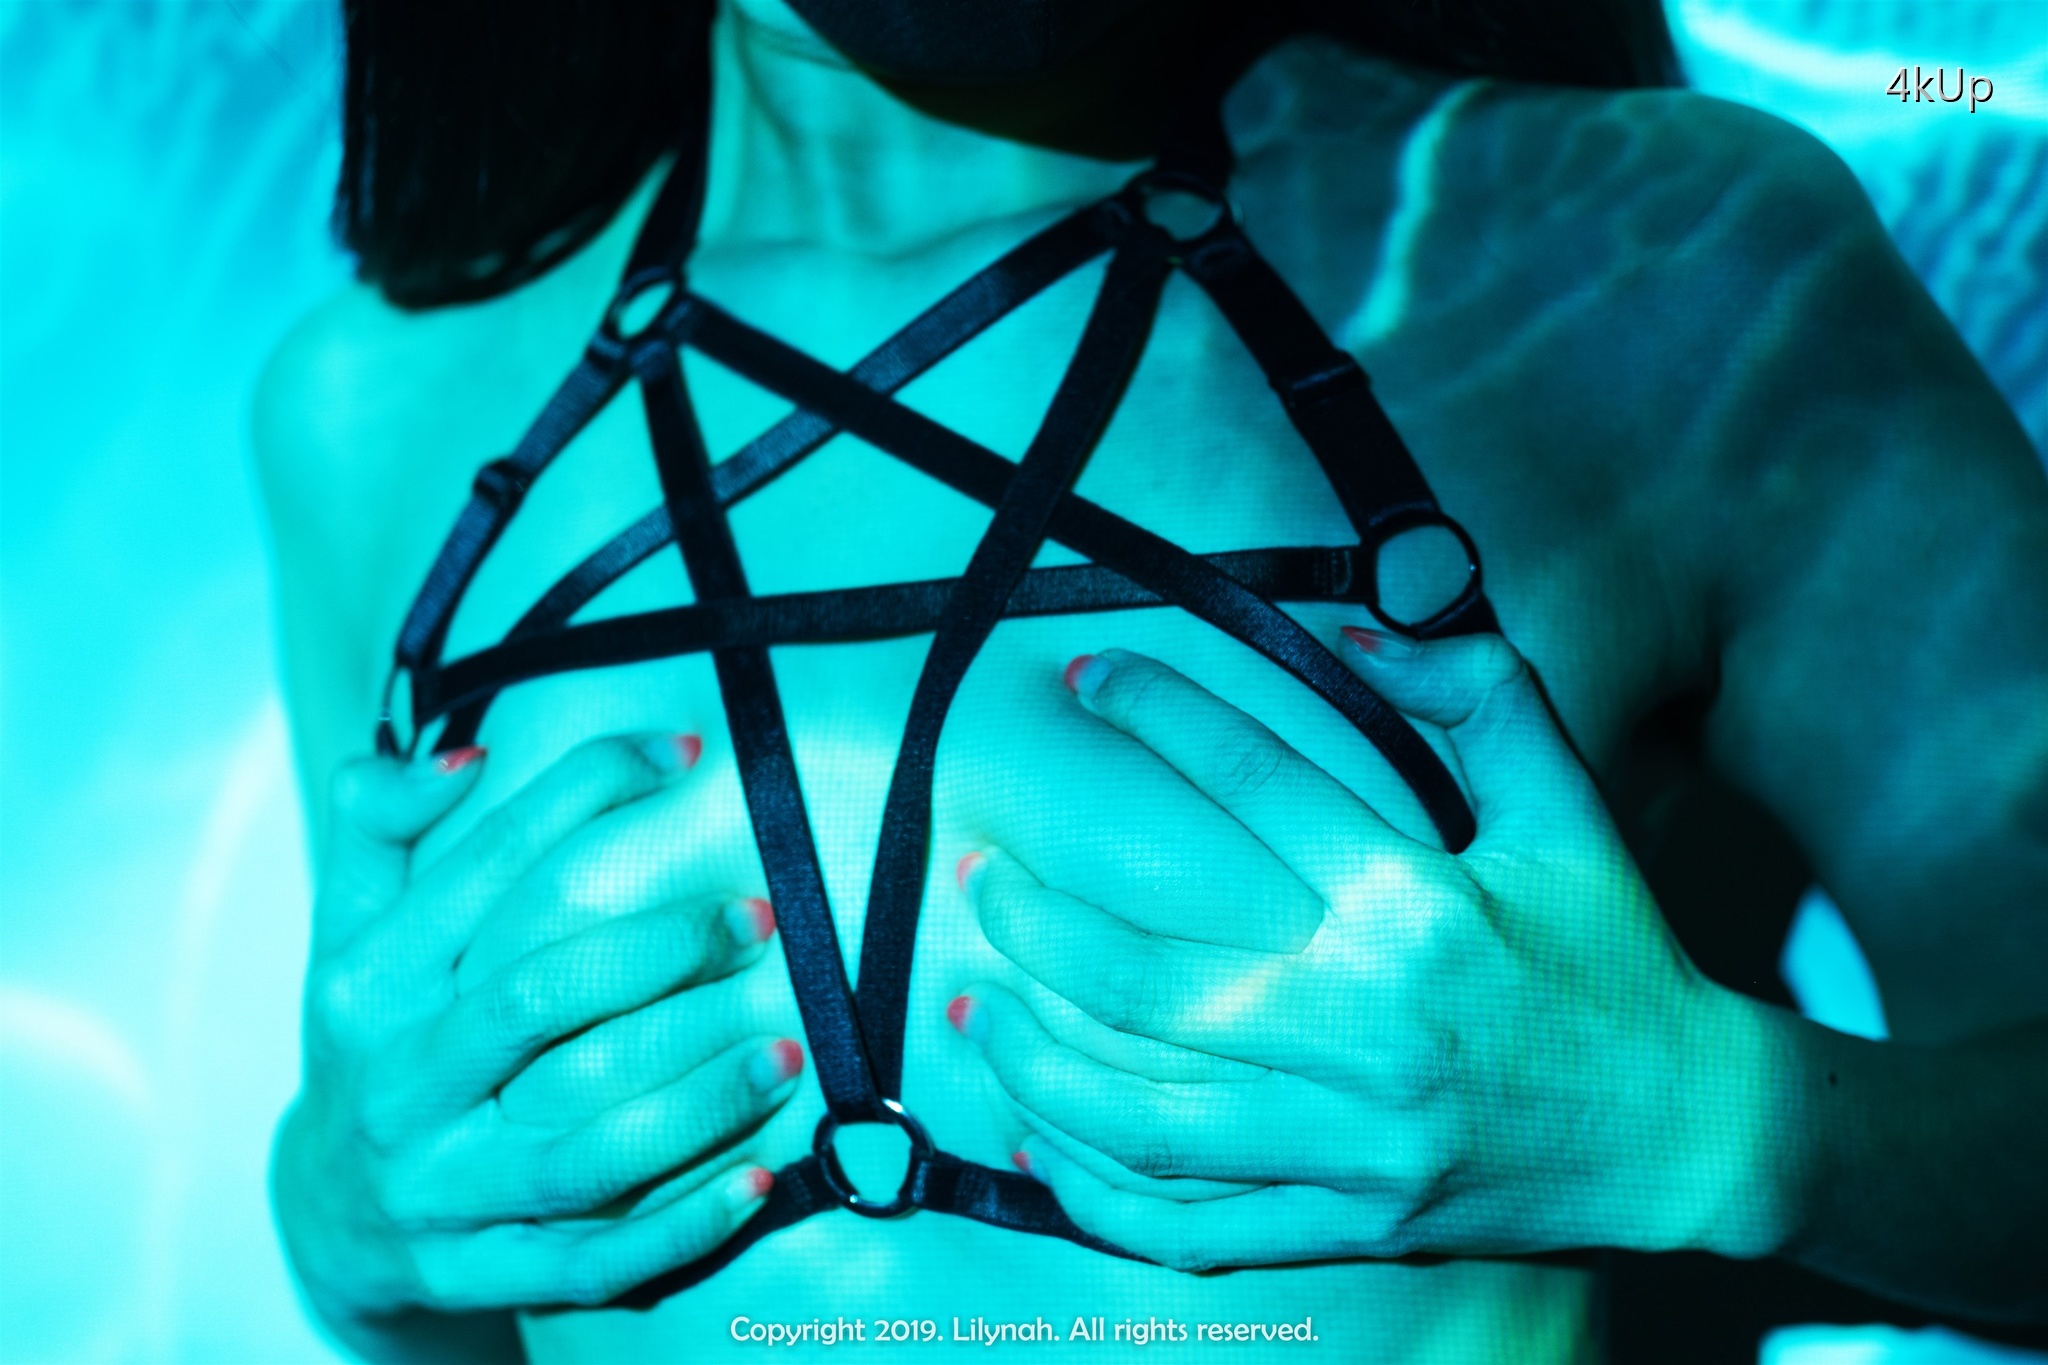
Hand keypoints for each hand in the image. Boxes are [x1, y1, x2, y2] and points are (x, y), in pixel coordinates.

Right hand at [272, 735, 804, 1333]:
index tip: (684, 751)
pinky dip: (676, 1229)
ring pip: (579, 1145)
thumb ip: (376, 824)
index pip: (486, 872)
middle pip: (537, 1002)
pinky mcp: (480, 1271)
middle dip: (657, 950)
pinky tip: (758, 1186)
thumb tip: (460, 755)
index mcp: (371, 985)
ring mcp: (441, 1188)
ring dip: (695, 1098)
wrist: (324, 1215)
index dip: (582, 795)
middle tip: (762, 915)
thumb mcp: (350, 929)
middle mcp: (401, 1085)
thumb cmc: (375, 1038)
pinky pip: (591, 1260)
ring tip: (790, 1049)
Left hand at [948, 635, 1771, 1270]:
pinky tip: (1037, 1140)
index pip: (1254, 783)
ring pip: (1142, 1109)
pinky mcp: (1350, 1224)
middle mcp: (1369, 1026)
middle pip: (1148, 974)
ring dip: (1033, 1058)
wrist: (1688, 1133)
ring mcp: (1353, 1142)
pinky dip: (1096, 1188)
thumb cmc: (1618, 959)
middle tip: (983, 881)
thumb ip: (1484, 696)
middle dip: (1037, 922)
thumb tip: (1362, 622)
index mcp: (1416, 908)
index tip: (1090, 676)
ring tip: (971, 1002)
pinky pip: (1190, 1223)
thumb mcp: (1570, 811)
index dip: (1159, 712)